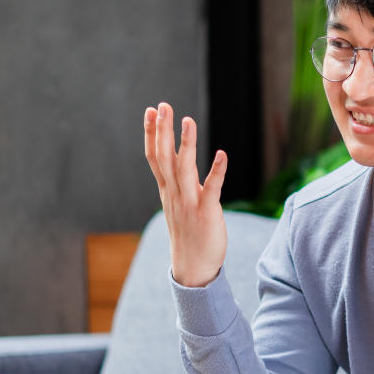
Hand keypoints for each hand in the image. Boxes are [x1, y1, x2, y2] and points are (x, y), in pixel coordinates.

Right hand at [143, 102, 227, 286]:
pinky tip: (222, 154)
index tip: (151, 110)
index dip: (152, 133)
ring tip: (188, 120)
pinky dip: (217, 171)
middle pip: (165, 157)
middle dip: (162, 130)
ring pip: (184, 168)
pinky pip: (212, 188)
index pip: (155, 156)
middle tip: (163, 105)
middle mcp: (174, 193)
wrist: (193, 268)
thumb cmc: (188, 234)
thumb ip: (178, 182)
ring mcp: (189, 202)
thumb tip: (180, 161)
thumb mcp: (178, 204)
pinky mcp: (206, 212)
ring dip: (186, 144)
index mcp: (167, 190)